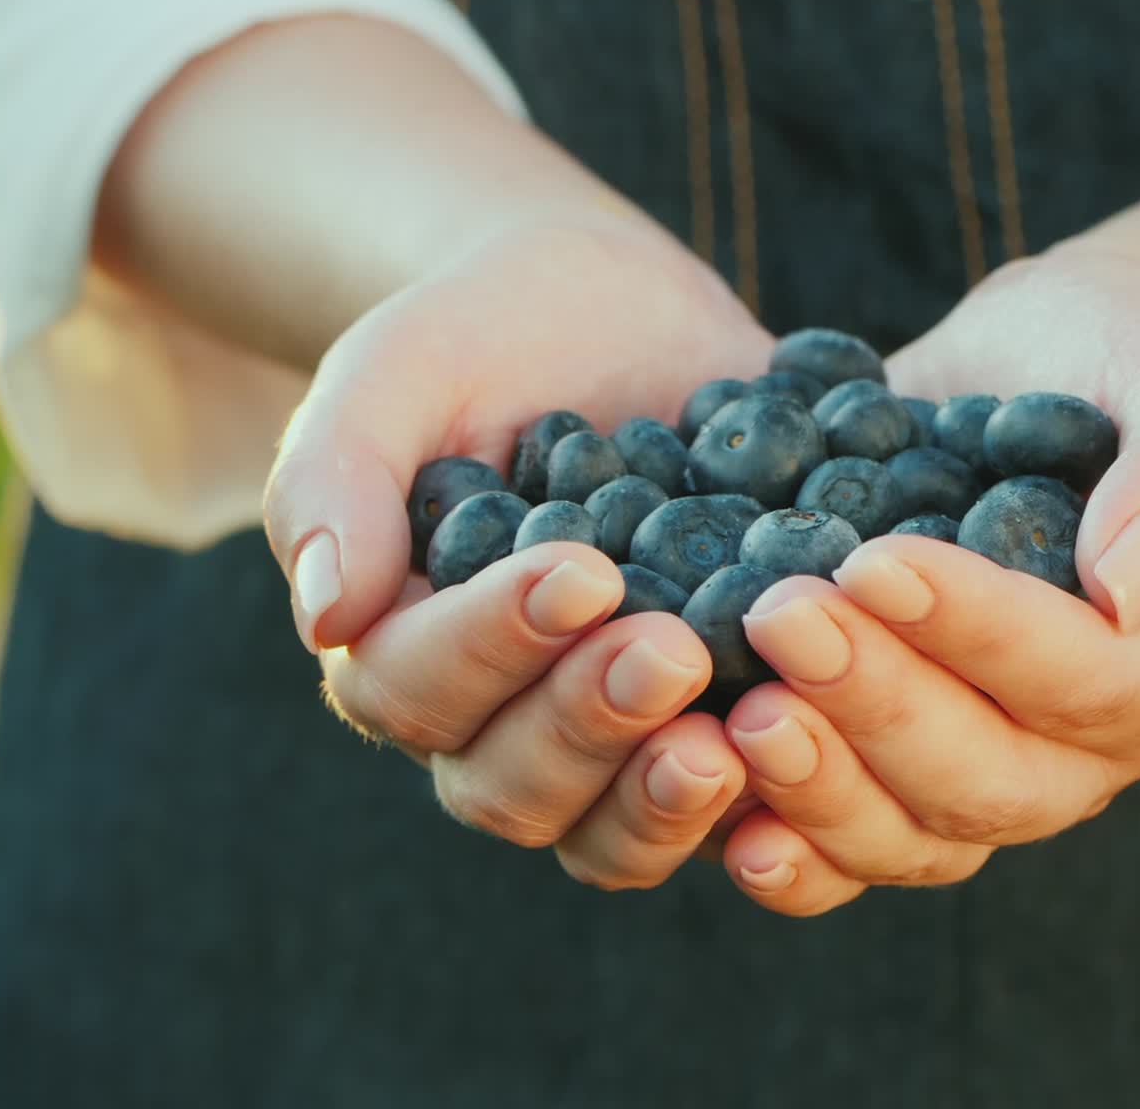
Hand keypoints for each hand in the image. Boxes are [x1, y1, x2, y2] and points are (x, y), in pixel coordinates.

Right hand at [264, 224, 766, 889]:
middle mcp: (493, 711)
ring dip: (661, 799)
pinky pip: (721, 805)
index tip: (580, 572)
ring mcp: (600, 728)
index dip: (491, 646)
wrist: (604, 310)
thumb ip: (336, 478)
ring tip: (732, 738)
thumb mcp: (394, 372)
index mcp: (400, 640)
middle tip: (672, 651)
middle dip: (586, 725)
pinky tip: (812, 745)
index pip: (413, 685)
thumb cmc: (479, 335)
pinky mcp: (701, 717)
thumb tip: (326, 618)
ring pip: (604, 830)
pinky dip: (760, 803)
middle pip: (510, 783)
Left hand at [718, 246, 1139, 914]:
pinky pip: (845, 836)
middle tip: (780, 620)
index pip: (1084, 679)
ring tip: (741, 718)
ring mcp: (975, 760)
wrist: (1004, 370)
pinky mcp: (886, 756)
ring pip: (910, 833)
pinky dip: (786, 841)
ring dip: (819, 786)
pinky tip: (718, 813)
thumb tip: (1127, 589)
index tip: (872, 562)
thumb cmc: (1103, 354)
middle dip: (876, 704)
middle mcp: (1075, 741)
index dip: (978, 634)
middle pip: (986, 777)